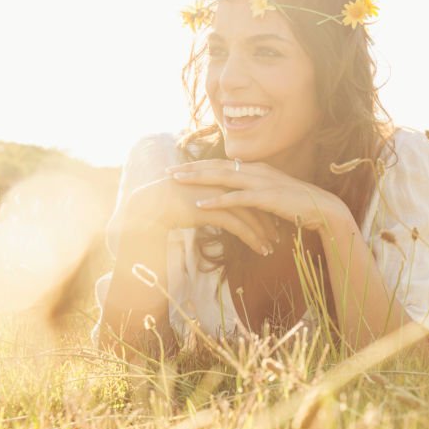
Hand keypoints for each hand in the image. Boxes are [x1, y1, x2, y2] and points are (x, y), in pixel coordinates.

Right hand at [121, 175, 280, 255]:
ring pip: (251, 216)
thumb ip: (210, 200)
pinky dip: (254, 239)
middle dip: (268, 222)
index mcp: (221, 177)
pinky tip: (261, 250)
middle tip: (277, 236)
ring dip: (264, 234)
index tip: (271, 222)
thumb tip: (217, 209)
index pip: (249, 192)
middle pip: (255, 203)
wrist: (151, 204)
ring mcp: (220, 196)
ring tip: (271, 249)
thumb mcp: (195, 198)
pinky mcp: (214, 210)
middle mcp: (224, 184)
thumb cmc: (168, 202)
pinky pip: (240, 227)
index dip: (261, 208)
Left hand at [166, 158, 346, 232]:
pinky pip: (238, 199)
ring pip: (224, 178)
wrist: (323, 210)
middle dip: (191, 168)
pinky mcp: (268, 198)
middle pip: (217, 166)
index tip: (179, 167)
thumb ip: (254, 194)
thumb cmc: (298, 206)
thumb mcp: (272, 197)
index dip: (199, 165)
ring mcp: (263, 182)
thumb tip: (238, 199)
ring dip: (198, 179)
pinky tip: (202, 204)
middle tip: (168, 170)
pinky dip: (218, 201)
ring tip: (177, 181)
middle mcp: (257, 171)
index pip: (222, 164)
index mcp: (257, 169)